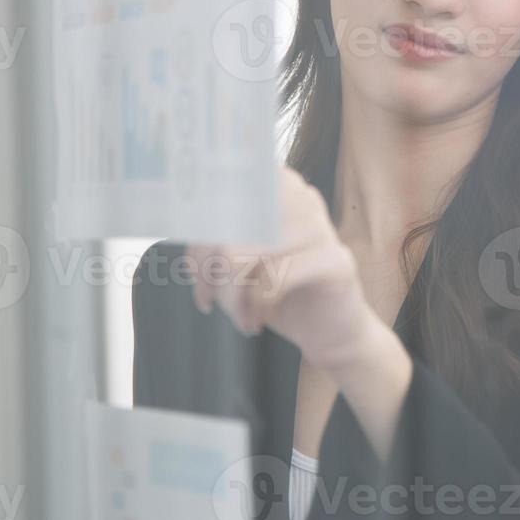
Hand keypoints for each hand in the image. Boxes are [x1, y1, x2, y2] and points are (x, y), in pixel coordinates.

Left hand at [187, 166, 377, 368]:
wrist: (328, 330)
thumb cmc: (281, 293)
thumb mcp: (241, 262)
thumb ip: (216, 238)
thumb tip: (183, 226)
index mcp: (277, 190)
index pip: (221, 191)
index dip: (198, 230)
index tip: (194, 271)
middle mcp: (301, 199)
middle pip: (227, 222)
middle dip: (207, 269)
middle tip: (208, 301)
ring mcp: (320, 228)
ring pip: (245, 252)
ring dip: (231, 296)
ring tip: (238, 317)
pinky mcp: (336, 261)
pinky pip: (276, 277)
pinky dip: (257, 305)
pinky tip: (259, 319)